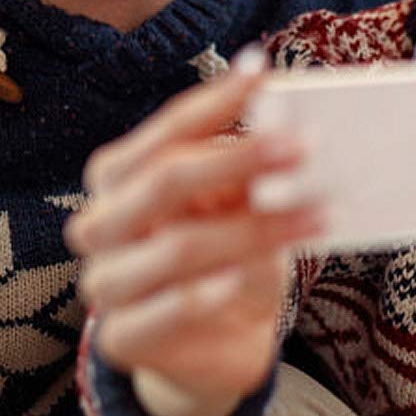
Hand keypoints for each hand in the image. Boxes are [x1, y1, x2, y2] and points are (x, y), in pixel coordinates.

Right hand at [64, 60, 324, 415]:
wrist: (217, 343)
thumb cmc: (228, 252)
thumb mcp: (239, 203)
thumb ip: (247, 168)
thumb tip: (287, 124)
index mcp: (118, 175)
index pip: (166, 129)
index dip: (216, 100)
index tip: (265, 72)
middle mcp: (99, 224)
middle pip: (165, 180)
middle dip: (239, 159)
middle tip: (302, 146)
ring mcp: (104, 283)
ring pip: (177, 246)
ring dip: (254, 230)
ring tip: (316, 215)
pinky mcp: (120, 340)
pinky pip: (164, 311)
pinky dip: (206, 292)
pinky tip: (243, 278)